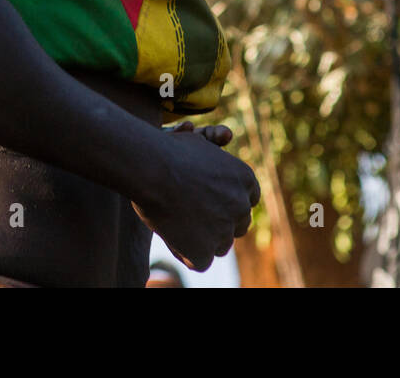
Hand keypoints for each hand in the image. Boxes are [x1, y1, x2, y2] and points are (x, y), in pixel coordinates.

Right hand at [132, 121, 260, 271]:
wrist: (151, 168)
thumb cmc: (167, 152)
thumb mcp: (200, 146)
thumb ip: (215, 157)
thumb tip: (226, 138)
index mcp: (246, 179)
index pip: (247, 200)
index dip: (228, 203)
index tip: (211, 203)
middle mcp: (241, 205)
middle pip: (237, 225)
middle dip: (220, 224)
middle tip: (194, 218)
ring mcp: (225, 229)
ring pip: (219, 245)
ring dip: (203, 240)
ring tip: (178, 224)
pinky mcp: (205, 251)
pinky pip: (199, 261)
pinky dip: (186, 253)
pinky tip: (171, 236)